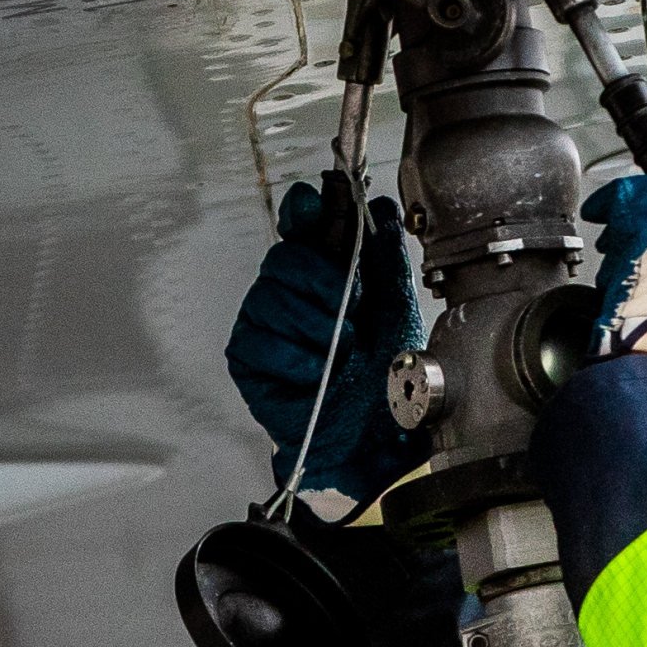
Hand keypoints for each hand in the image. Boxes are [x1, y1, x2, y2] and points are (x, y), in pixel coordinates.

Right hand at [223, 176, 426, 515]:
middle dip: (324, 285)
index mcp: (324, 272)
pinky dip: (296, 360)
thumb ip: (387, 256)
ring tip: (340, 356)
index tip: (314, 208)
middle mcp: (289, 293)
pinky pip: (258, 341)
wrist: (376, 440)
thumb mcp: (398, 309)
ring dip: (316, 329)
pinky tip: (316, 376)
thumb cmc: (388, 378)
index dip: (303, 211)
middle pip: (282, 258)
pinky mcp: (248, 361)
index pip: (298, 221)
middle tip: (352, 315)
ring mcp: (263, 325)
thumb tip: (380, 206)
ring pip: (269, 298)